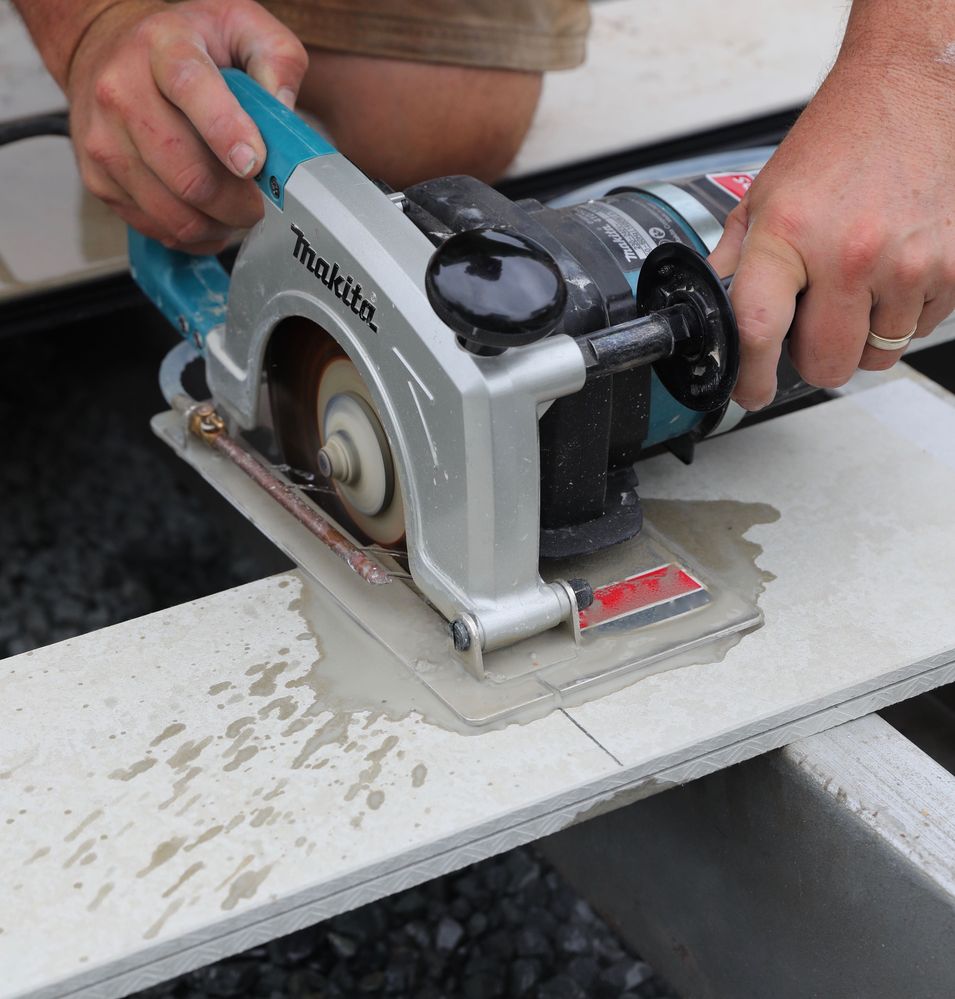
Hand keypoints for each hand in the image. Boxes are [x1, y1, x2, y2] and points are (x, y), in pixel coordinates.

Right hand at [67, 0, 307, 253]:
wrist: (105, 46)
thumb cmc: (185, 43)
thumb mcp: (240, 27)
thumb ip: (275, 59)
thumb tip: (284, 113)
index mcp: (163, 46)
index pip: (191, 86)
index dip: (225, 131)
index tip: (254, 164)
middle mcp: (122, 91)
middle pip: (189, 175)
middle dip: (239, 203)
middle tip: (261, 202)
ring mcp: (104, 139)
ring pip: (176, 214)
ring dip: (219, 224)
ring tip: (236, 210)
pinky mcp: (98, 178)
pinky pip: (158, 229)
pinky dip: (194, 235)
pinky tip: (208, 216)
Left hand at [709, 51, 954, 409]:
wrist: (907, 93)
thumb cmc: (836, 144)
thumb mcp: (765, 196)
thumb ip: (736, 259)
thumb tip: (712, 306)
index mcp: (789, 236)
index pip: (759, 331)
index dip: (750, 377)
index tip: (750, 392)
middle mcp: (851, 255)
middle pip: (825, 365)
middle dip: (813, 357)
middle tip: (813, 323)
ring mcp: (907, 264)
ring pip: (876, 355)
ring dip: (862, 335)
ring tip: (857, 284)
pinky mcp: (952, 268)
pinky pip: (919, 330)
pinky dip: (902, 314)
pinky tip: (891, 273)